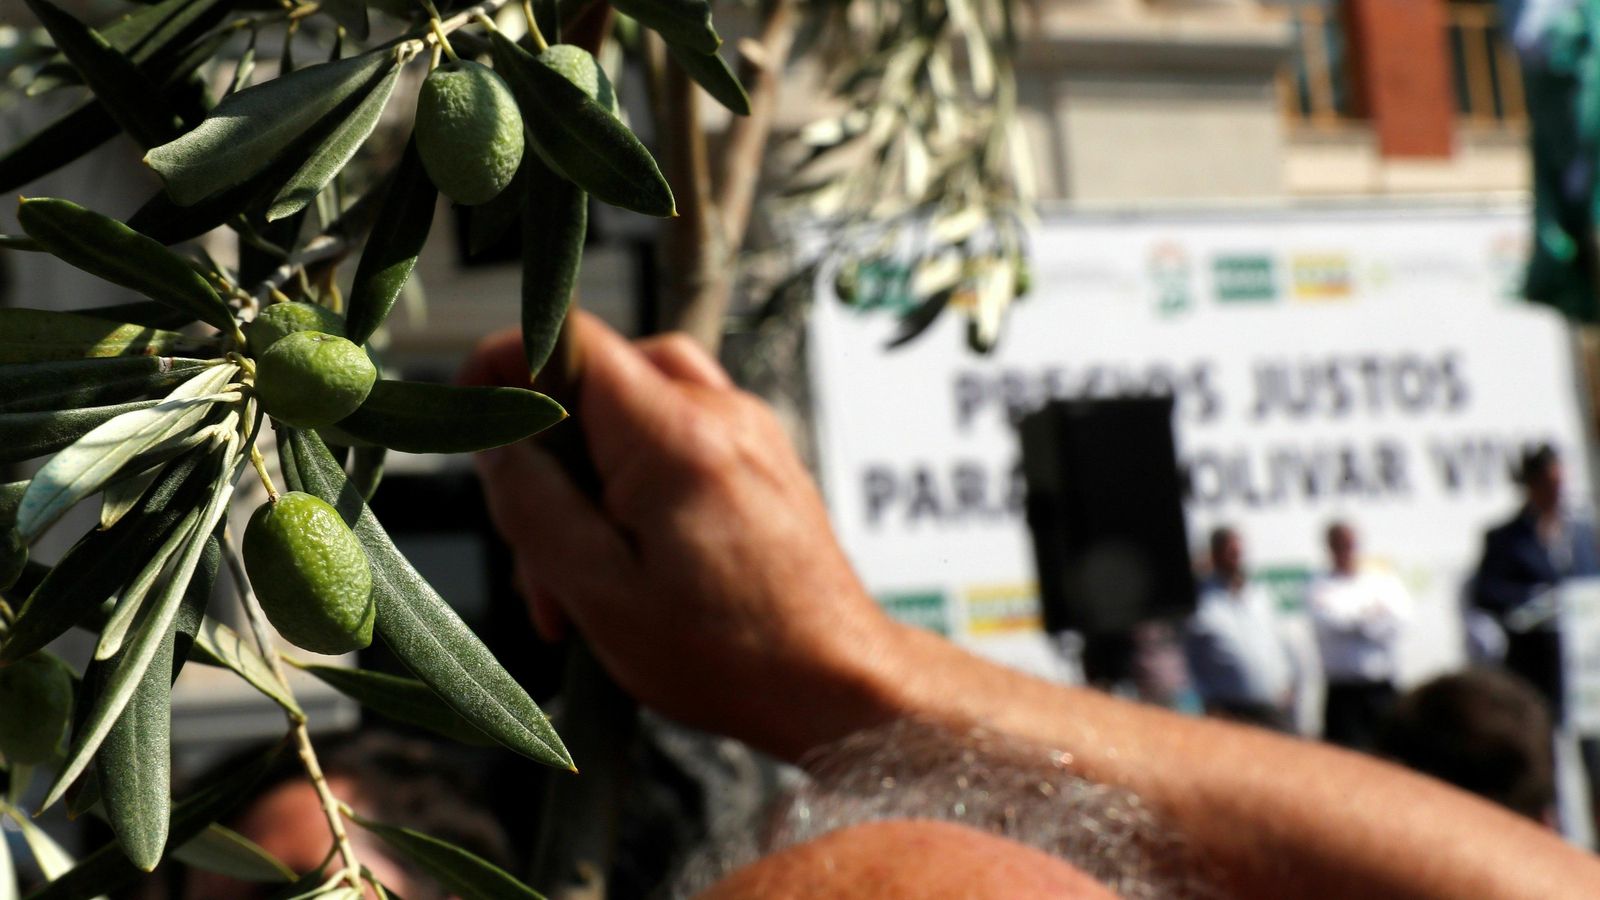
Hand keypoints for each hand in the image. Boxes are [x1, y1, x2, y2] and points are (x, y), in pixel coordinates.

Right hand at [467, 313, 898, 759]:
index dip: (505, 362)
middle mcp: (718, 412)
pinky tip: (630, 566)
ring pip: (632, 417)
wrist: (838, 684)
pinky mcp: (761, 459)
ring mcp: (747, 431)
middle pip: (595, 383)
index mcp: (674, 436)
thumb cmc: (729, 654)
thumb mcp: (601, 593)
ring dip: (589, 485)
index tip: (473, 415)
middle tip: (536, 555)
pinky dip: (636, 491)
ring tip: (581, 581)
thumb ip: (535, 506)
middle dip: (548, 463)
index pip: (569, 339)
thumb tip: (496, 446)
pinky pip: (676, 444)